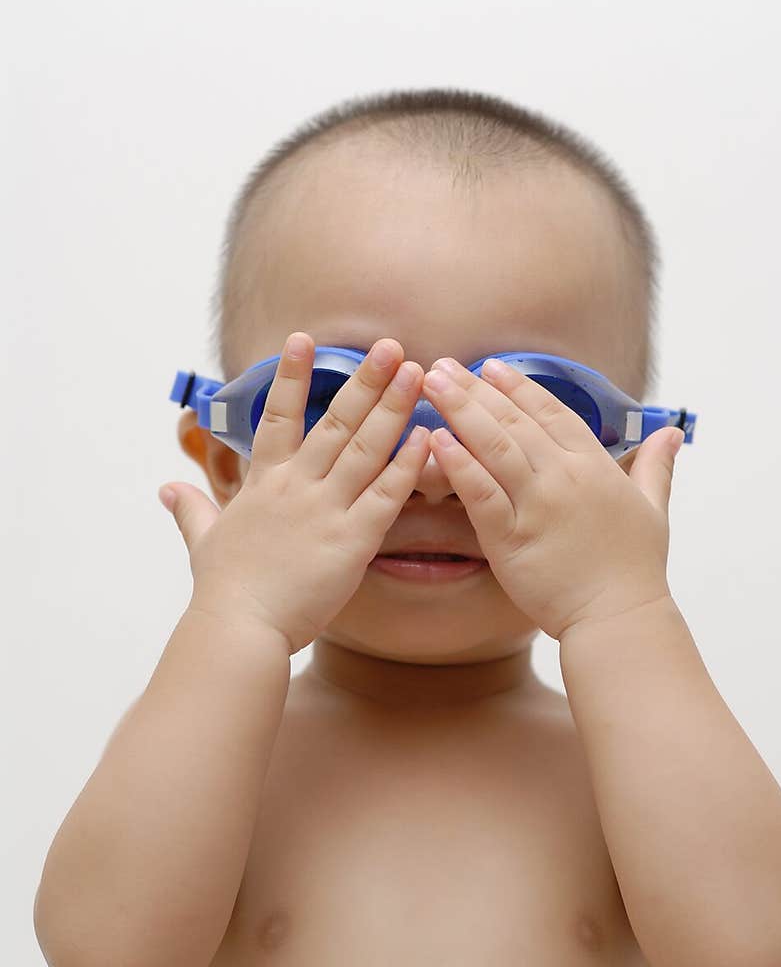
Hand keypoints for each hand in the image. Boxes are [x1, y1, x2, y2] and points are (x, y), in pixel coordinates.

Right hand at [158, 334, 430, 652]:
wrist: (238, 629)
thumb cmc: (223, 591)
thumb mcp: (203, 542)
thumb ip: (192, 509)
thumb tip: (169, 490)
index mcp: (264, 483)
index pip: (278, 416)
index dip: (291, 376)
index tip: (303, 337)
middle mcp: (296, 486)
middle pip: (336, 421)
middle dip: (365, 380)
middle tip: (392, 345)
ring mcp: (326, 509)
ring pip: (366, 447)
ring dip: (393, 406)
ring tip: (417, 372)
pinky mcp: (352, 539)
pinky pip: (386, 494)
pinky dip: (408, 463)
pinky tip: (426, 435)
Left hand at [421, 357, 684, 636]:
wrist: (619, 618)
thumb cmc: (635, 568)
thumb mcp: (653, 508)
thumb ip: (655, 465)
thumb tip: (672, 432)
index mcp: (595, 466)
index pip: (551, 412)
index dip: (519, 387)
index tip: (490, 366)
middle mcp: (564, 478)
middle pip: (515, 421)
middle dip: (475, 389)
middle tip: (442, 364)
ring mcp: (537, 506)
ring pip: (494, 446)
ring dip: (460, 410)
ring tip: (431, 384)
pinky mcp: (512, 538)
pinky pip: (481, 494)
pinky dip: (459, 465)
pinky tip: (436, 441)